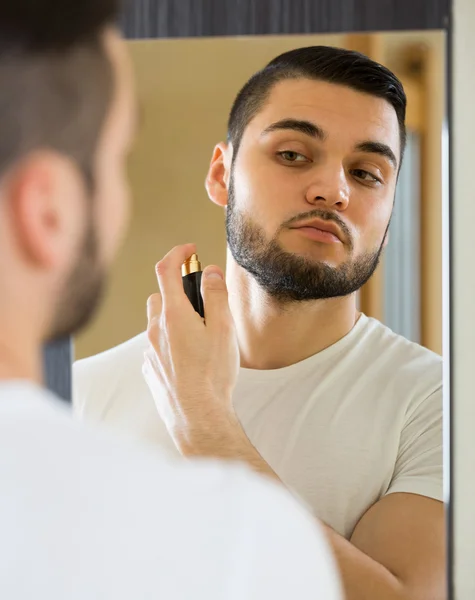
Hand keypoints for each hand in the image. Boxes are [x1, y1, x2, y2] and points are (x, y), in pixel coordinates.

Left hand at [143, 243, 239, 450]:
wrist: (197, 415)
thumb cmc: (213, 373)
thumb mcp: (223, 328)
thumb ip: (215, 295)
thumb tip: (209, 272)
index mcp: (173, 315)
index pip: (167, 270)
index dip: (178, 253)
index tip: (190, 250)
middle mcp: (155, 329)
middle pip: (160, 297)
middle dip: (177, 293)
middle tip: (201, 304)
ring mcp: (150, 351)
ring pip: (157, 323)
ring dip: (173, 320)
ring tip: (198, 337)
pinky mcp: (150, 369)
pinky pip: (156, 346)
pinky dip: (169, 343)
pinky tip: (189, 359)